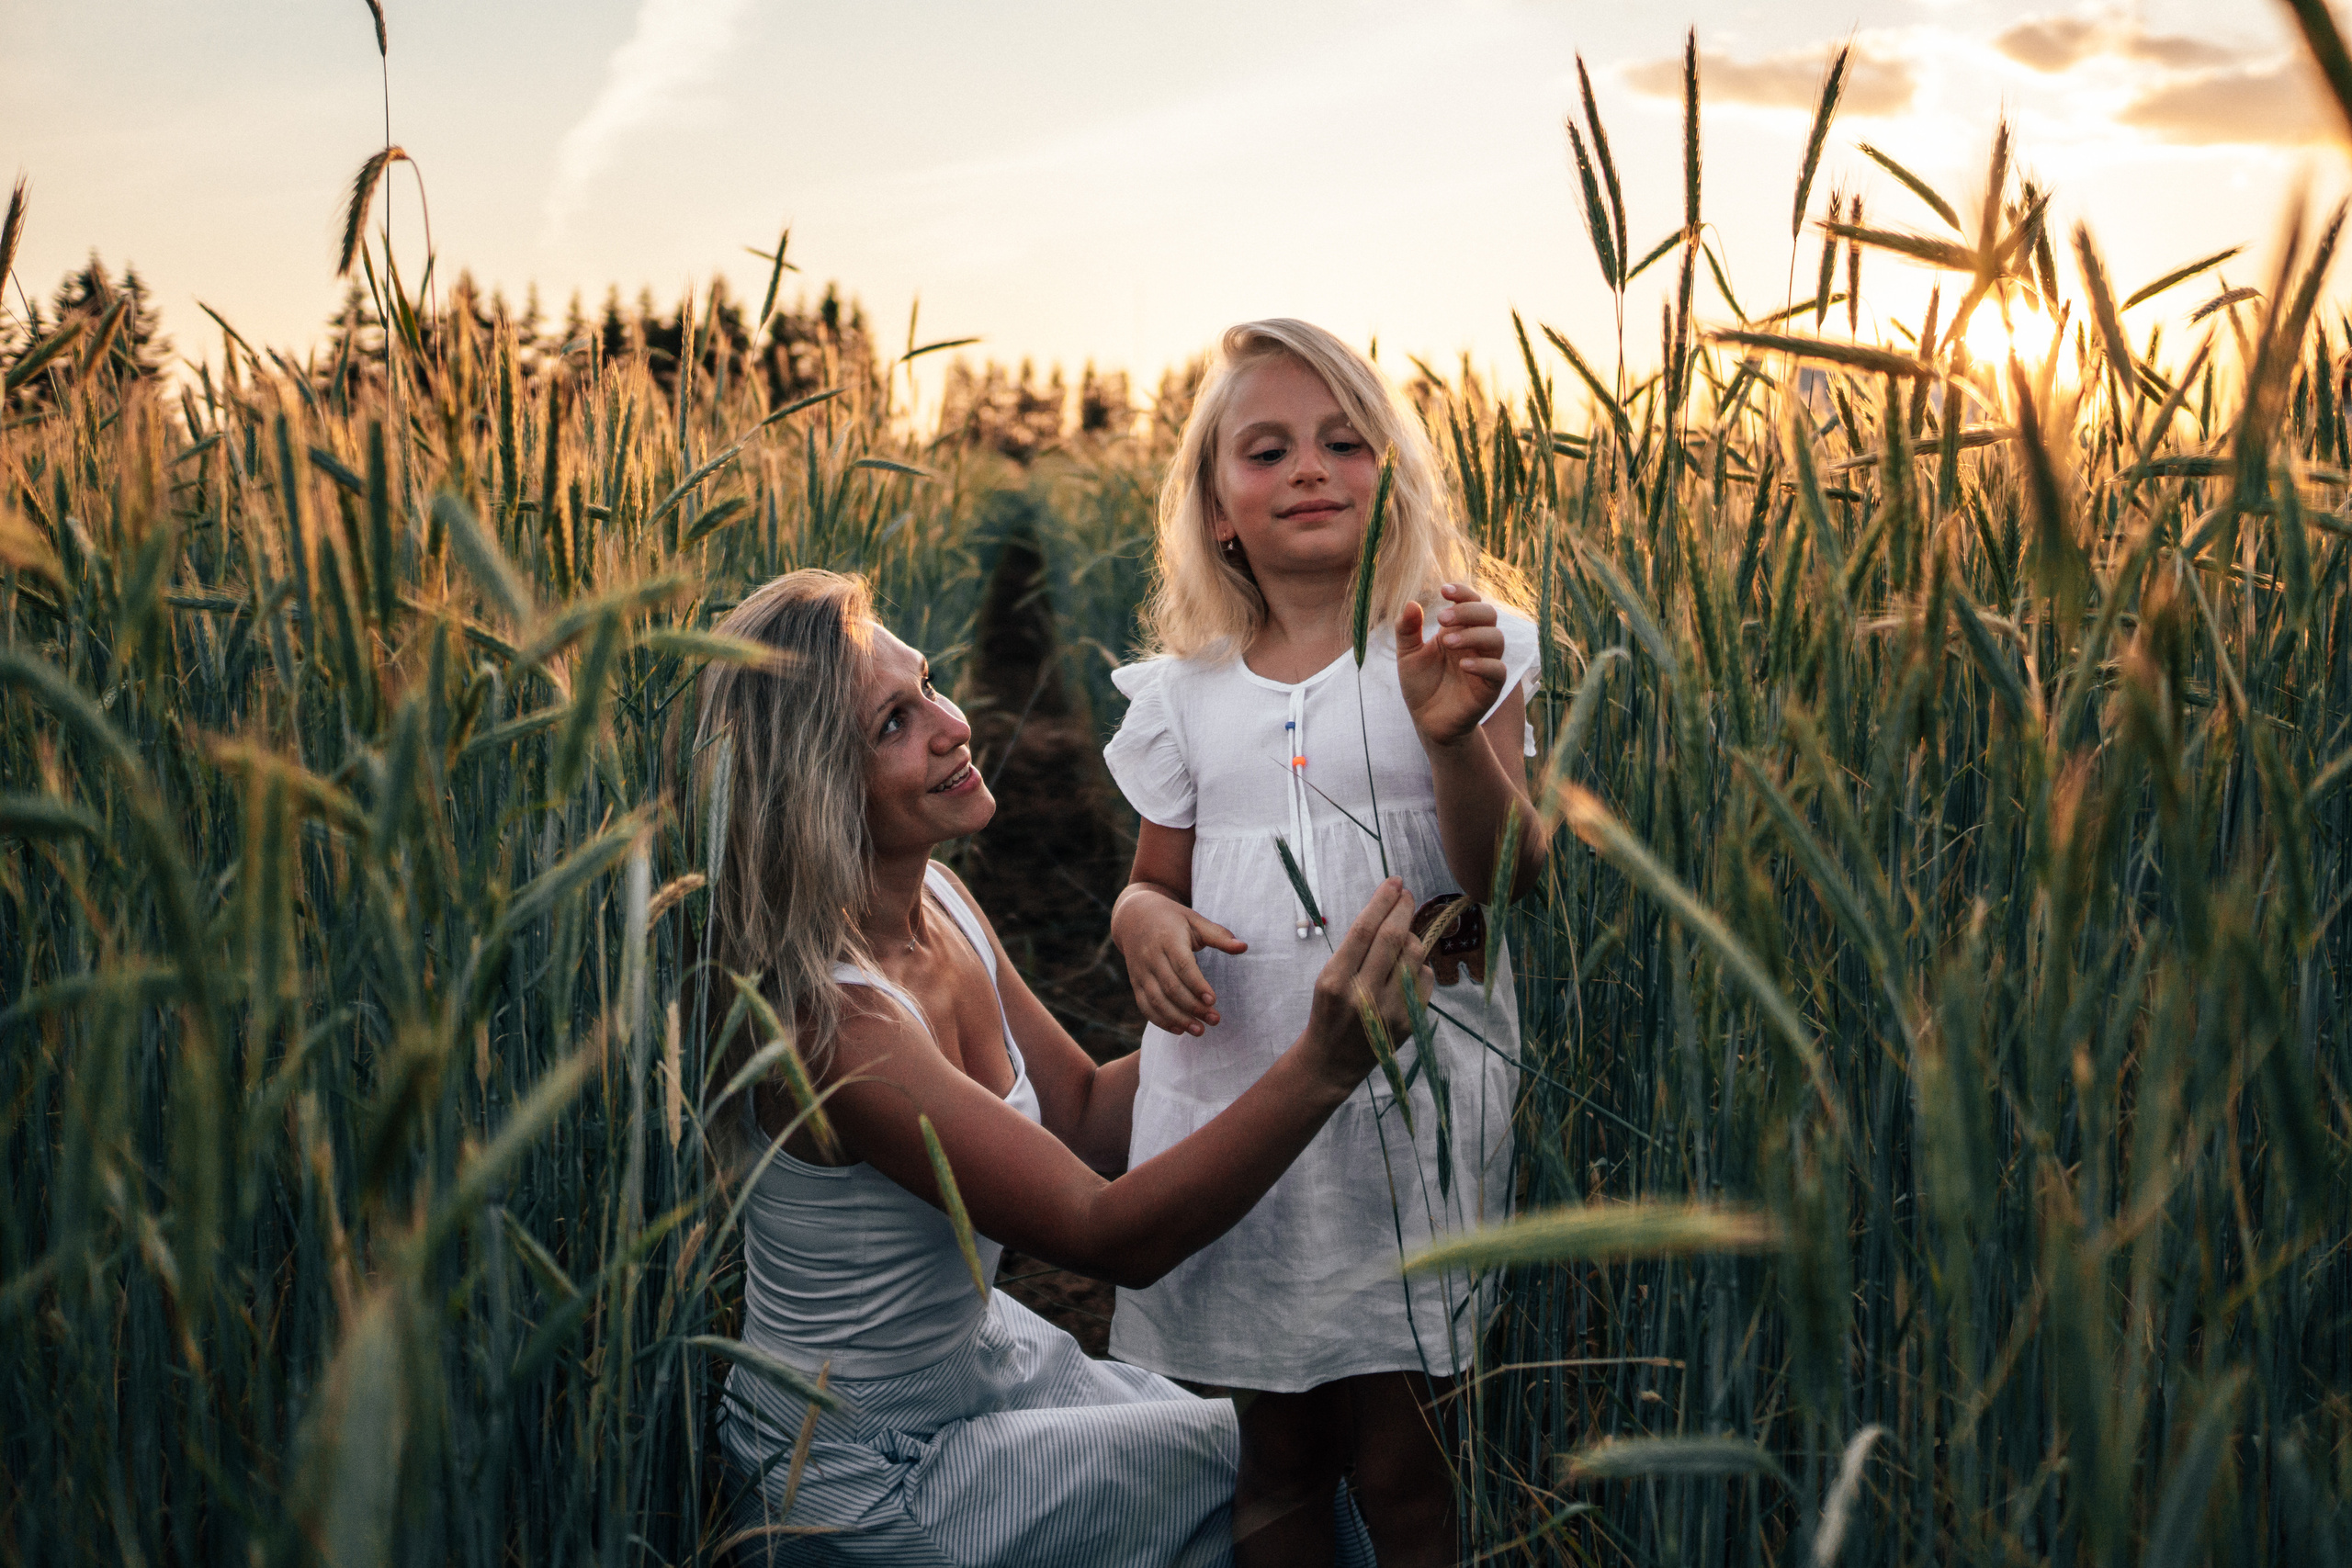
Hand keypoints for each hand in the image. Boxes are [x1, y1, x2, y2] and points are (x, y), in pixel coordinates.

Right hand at [1112, 885, 1247, 1036]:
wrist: (1134, 916)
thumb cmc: (1172, 919)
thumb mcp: (1195, 920)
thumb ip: (1218, 935)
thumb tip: (1244, 947)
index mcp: (1168, 939)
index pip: (1182, 965)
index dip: (1197, 985)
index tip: (1213, 1001)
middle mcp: (1151, 956)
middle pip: (1171, 987)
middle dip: (1193, 1007)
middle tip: (1215, 1020)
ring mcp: (1141, 971)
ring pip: (1157, 1000)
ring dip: (1178, 1019)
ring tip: (1200, 1031)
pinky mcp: (1135, 982)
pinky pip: (1145, 1006)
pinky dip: (1160, 1021)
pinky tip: (1179, 1030)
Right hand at [1302, 879, 1433, 1087]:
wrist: (1332, 1061)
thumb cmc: (1330, 1011)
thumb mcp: (1329, 978)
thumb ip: (1357, 949)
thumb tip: (1391, 911)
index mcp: (1336, 981)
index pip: (1364, 930)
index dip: (1382, 901)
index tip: (1394, 882)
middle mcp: (1364, 996)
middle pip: (1393, 938)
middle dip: (1403, 908)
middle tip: (1406, 893)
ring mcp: (1390, 1011)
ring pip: (1415, 955)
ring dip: (1411, 937)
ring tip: (1401, 937)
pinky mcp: (1410, 1022)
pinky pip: (1425, 979)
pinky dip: (1419, 965)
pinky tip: (1405, 969)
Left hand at [1396, 583, 1508, 748]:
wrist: (1427, 721)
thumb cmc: (1421, 685)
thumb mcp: (1407, 655)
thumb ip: (1407, 630)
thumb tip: (1410, 603)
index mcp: (1459, 630)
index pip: (1471, 602)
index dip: (1462, 593)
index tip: (1443, 590)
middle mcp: (1476, 644)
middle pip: (1488, 615)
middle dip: (1467, 611)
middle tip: (1442, 619)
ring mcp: (1485, 664)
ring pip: (1497, 639)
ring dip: (1473, 635)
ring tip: (1447, 641)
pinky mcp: (1490, 688)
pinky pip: (1498, 670)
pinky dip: (1483, 664)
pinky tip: (1463, 665)